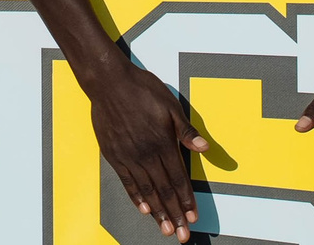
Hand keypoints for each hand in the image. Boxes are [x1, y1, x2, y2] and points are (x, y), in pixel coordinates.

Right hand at [85, 61, 208, 238]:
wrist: (109, 83)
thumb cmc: (141, 90)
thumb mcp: (170, 106)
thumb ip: (186, 131)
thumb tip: (204, 148)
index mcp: (162, 143)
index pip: (178, 179)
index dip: (187, 200)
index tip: (193, 217)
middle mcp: (146, 154)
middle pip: (163, 191)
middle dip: (175, 215)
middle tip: (182, 235)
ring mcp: (128, 156)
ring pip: (146, 191)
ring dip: (158, 213)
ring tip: (165, 229)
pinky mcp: (114, 155)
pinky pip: (127, 182)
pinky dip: (136, 198)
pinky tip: (144, 210)